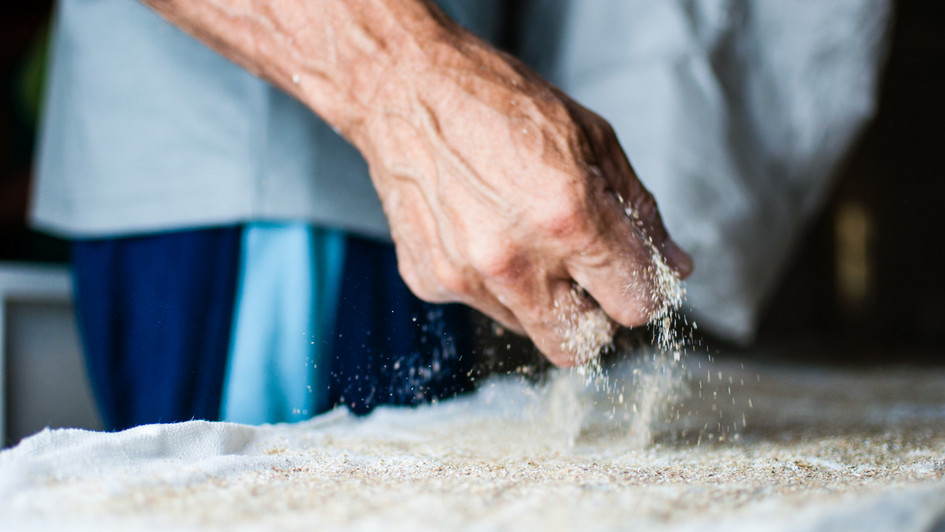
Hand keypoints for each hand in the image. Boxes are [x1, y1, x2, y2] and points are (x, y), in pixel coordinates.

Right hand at [358, 29, 691, 365]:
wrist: (404, 89)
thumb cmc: (499, 103)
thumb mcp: (592, 139)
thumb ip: (640, 212)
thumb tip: (673, 267)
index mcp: (568, 218)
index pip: (634, 305)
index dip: (642, 290)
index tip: (633, 276)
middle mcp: (515, 259)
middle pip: (579, 347)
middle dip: (591, 316)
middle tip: (583, 275)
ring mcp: (467, 277)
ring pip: (529, 329)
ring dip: (538, 297)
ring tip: (521, 233)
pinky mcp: (430, 282)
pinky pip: (481, 305)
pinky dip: (491, 281)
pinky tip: (479, 229)